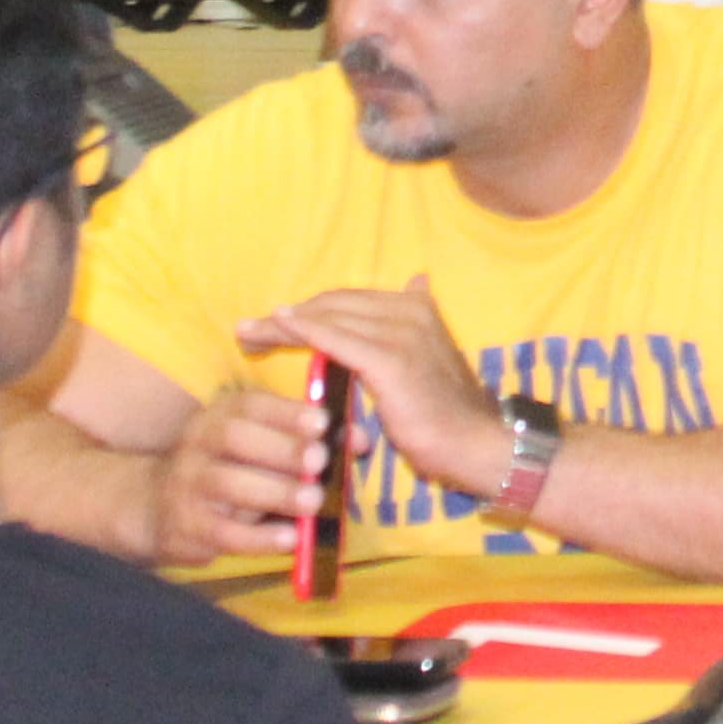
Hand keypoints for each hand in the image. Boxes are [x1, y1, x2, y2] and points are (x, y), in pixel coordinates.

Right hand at [147, 356, 339, 567]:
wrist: (155, 505)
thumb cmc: (229, 468)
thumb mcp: (260, 446)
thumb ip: (306, 440)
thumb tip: (360, 439)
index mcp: (221, 414)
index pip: (250, 404)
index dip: (286, 411)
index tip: (322, 421)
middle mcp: (199, 442)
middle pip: (236, 438)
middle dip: (282, 449)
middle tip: (319, 461)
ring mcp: (188, 484)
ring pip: (228, 483)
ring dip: (275, 492)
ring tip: (312, 501)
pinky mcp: (187, 526)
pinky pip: (222, 531)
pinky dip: (258, 537)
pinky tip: (289, 539)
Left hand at [249, 278, 500, 501]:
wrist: (477, 443)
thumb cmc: (446, 411)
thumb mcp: (428, 357)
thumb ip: (411, 325)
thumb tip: (417, 280)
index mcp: (416, 306)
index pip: (346, 300)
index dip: (306, 309)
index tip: (269, 322)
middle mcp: (410, 309)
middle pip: (332, 304)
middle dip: (285, 316)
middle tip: (245, 329)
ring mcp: (402, 331)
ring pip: (328, 317)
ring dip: (282, 325)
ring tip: (248, 334)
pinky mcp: (391, 359)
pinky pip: (335, 338)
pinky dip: (303, 330)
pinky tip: (279, 328)